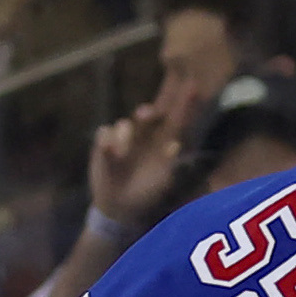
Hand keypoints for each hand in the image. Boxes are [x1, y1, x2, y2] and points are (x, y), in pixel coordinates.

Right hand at [86, 102, 178, 218]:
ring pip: (123, 125)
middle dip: (146, 113)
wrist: (121, 205)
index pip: (173, 120)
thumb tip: (175, 146)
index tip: (191, 91)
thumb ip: (169, 163)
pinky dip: (106, 141)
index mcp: (161, 141)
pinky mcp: (104, 143)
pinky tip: (109, 152)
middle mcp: (143, 134)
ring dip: (124, 136)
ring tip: (122, 155)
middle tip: (146, 115)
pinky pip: (104, 133)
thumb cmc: (147, 192)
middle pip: (146, 115)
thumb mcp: (162, 181)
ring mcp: (123, 138)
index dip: (182, 106)